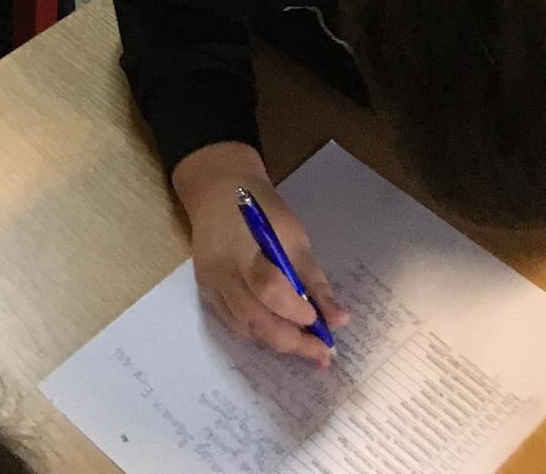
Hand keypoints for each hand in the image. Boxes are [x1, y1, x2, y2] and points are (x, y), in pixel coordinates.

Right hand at [174, 144, 346, 366]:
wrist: (218, 191)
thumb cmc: (262, 209)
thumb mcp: (293, 235)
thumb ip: (313, 279)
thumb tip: (339, 319)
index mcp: (242, 249)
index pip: (267, 288)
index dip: (295, 310)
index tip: (320, 321)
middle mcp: (220, 271)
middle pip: (253, 318)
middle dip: (292, 341)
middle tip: (323, 355)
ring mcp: (210, 284)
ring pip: (244, 328)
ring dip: (278, 342)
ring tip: (308, 349)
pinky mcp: (207, 292)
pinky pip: (234, 324)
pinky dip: (260, 333)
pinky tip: (282, 334)